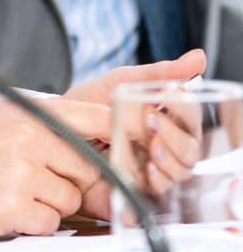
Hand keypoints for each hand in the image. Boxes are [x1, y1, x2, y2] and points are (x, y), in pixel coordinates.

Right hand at [0, 96, 113, 243]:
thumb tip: (112, 158)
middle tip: (24, 180)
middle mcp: (31, 132)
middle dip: (69, 183)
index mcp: (31, 108)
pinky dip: (28, 226)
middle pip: (92, 168)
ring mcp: (22, 167)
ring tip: (3, 192)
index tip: (114, 157)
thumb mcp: (2, 126)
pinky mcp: (12, 204)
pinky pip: (49, 225)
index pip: (104, 118)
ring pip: (72, 200)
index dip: (119, 142)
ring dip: (46, 205)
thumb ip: (53, 133)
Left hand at [70, 50, 207, 207]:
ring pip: (180, 172)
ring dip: (168, 158)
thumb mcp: (121, 81)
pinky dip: (156, 180)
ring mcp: (151, 169)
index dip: (186, 110)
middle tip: (151, 121)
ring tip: (149, 144)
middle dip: (175, 136)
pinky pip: (159, 193)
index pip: (192, 120)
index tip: (170, 97)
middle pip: (190, 149)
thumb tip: (198, 58)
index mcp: (166, 120)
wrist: (53, 126)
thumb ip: (158, 73)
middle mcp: (163, 147)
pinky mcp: (137, 189)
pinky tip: (146, 168)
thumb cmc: (87, 103)